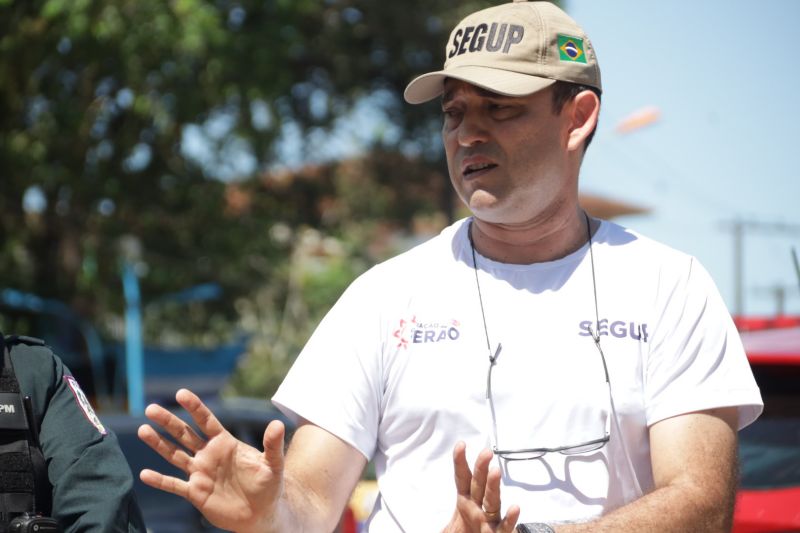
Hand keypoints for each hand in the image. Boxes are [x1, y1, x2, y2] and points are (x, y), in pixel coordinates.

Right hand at [138, 389, 285, 532]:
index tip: (181, 393)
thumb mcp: (273, 464)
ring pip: (175, 455)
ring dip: (159, 444)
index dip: (194, 407)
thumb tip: (278, 424)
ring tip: (143, 430)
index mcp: (225, 443)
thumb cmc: (269, 486)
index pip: (206, 421)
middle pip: (185, 434)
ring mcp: (200, 473)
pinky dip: (160, 480)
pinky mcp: (196, 493)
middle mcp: (209, 455)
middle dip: (168, 421)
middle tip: (150, 408)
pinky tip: (145, 474)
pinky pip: (174, 485)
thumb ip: (272, 445)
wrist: (261, 513)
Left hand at [443, 442, 519, 532]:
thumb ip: (441, 521)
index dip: (461, 462)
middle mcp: (478, 507)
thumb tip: (414, 521)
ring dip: (494, 487)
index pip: (463, 478)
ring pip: (492, 501)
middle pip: (479, 484)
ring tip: (495, 472)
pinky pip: (504, 527)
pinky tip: (514, 508)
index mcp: (465, 502)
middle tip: (486, 452)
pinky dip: (510, 519)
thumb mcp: (447, 528)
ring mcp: (489, 520)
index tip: (461, 444)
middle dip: (482, 468)